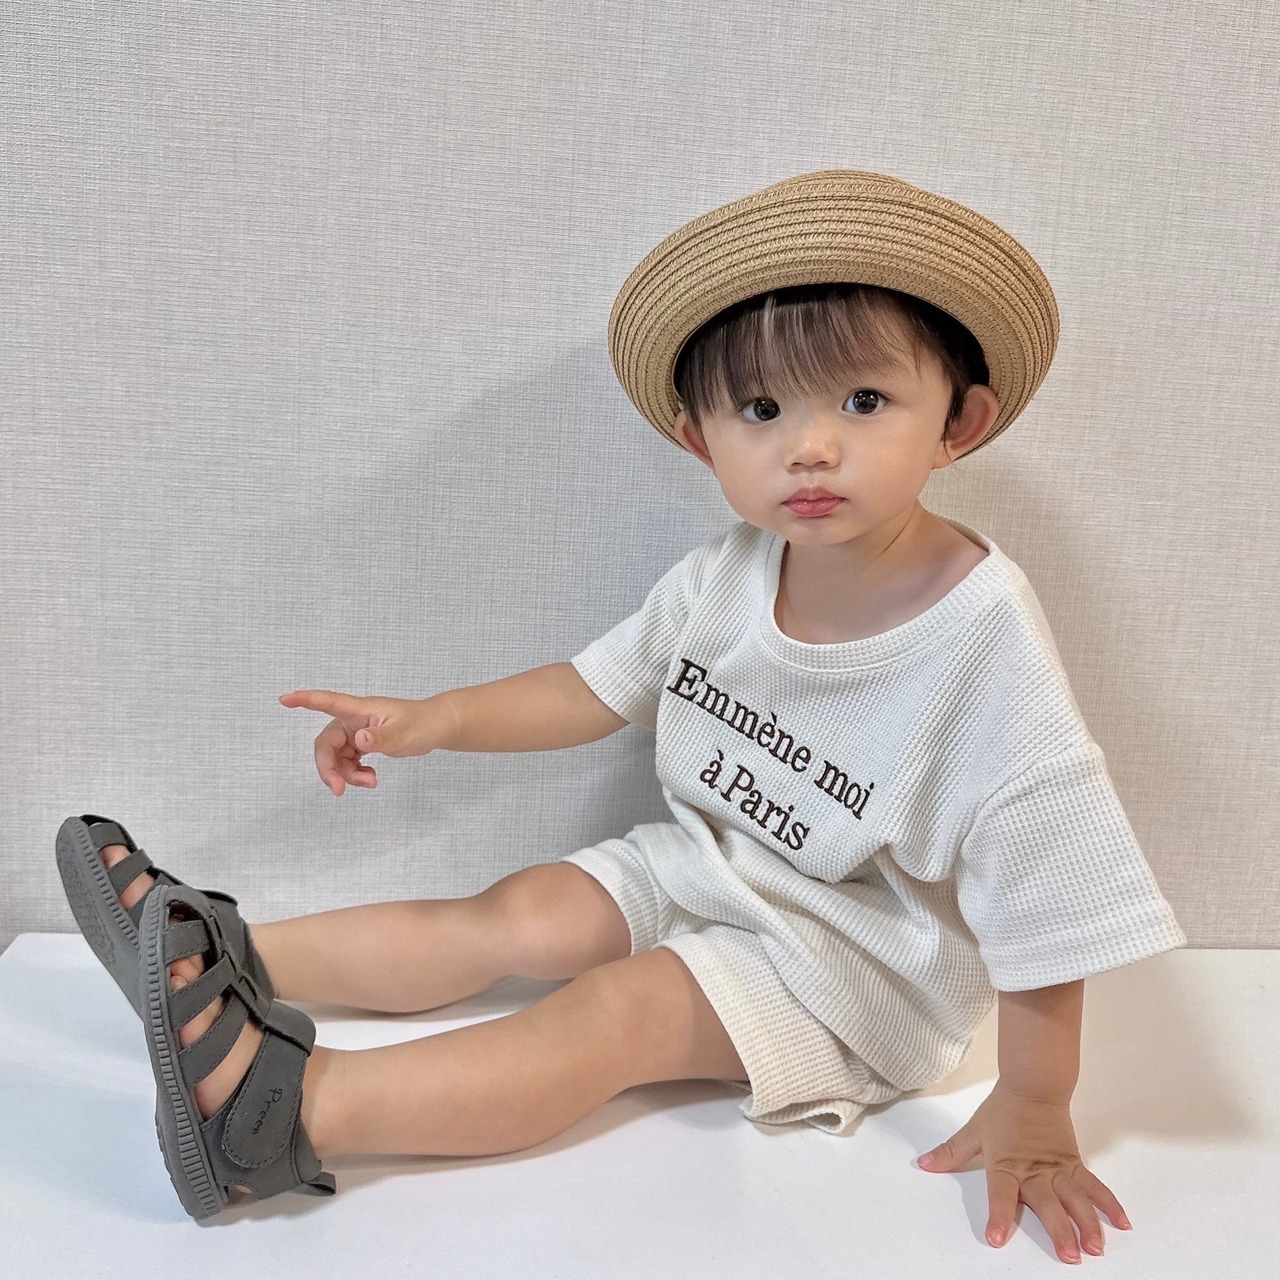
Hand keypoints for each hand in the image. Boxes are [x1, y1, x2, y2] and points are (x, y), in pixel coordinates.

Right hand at [278, 690, 450, 794]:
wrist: (435, 728)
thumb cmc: (421, 724)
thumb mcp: (403, 734)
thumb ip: (381, 738)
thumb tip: (359, 739)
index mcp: (359, 710)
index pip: (328, 702)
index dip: (305, 700)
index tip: (284, 699)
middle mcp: (353, 720)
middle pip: (326, 744)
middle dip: (329, 769)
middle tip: (340, 791)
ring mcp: (356, 732)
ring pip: (337, 757)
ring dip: (347, 774)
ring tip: (371, 782)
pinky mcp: (362, 743)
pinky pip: (348, 761)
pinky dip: (354, 773)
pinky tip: (370, 778)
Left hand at [916, 1082, 1131, 1262]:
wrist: (1033, 1086)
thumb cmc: (1002, 1110)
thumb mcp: (973, 1132)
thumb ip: (950, 1153)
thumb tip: (923, 1164)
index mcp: (1006, 1165)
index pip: (1000, 1194)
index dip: (997, 1216)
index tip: (995, 1239)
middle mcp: (1034, 1171)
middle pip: (1047, 1203)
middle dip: (1058, 1230)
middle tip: (1069, 1256)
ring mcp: (1058, 1169)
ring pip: (1076, 1199)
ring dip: (1087, 1223)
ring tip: (1095, 1247)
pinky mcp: (1075, 1164)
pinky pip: (1094, 1186)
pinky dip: (1109, 1203)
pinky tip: (1122, 1223)